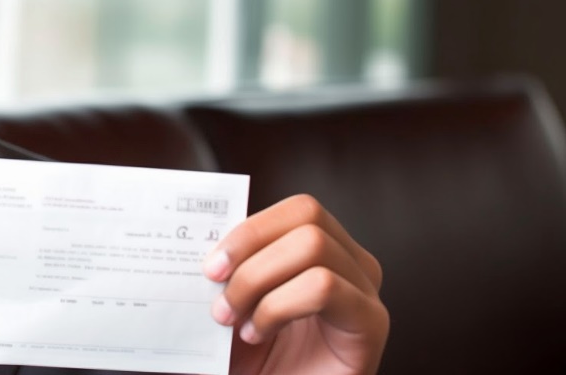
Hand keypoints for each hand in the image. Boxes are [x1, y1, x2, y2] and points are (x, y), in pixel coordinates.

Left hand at [203, 195, 387, 374]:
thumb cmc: (258, 358)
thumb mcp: (235, 303)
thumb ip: (228, 268)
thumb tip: (197, 234)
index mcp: (324, 251)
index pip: (295, 209)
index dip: (249, 228)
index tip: (210, 264)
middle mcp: (352, 264)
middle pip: (307, 214)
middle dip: (250, 245)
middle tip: (215, 285)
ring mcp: (365, 291)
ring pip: (313, 245)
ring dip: (257, 279)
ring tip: (233, 318)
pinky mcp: (370, 323)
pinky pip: (324, 286)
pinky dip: (278, 306)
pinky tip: (258, 333)